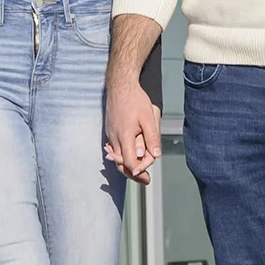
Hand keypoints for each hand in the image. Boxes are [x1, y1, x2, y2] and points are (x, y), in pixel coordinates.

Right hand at [104, 12, 163, 182]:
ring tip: (139, 171)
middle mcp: (115, 138)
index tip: (146, 175)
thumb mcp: (148, 117)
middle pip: (121, 164)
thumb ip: (152, 138)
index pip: (129, 163)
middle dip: (133, 173)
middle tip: (145, 180)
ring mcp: (111, 134)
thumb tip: (155, 155)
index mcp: (124, 136)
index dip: (138, 171)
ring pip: (117, 157)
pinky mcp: (110, 130)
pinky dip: (122, 156)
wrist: (120, 85)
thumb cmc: (135, 99)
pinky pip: (115, 148)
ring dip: (127, 165)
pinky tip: (130, 156)